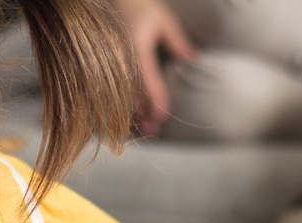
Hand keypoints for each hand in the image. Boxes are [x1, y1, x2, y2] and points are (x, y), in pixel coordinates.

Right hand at [108, 0, 196, 135]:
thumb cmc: (141, 7)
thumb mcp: (163, 20)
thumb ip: (177, 41)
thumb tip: (193, 59)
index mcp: (136, 45)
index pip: (147, 77)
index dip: (155, 98)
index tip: (161, 115)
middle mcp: (121, 57)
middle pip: (133, 91)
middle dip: (143, 112)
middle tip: (154, 130)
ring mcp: (113, 62)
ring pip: (123, 92)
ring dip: (135, 111)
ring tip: (147, 128)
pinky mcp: (108, 66)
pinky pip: (117, 88)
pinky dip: (126, 102)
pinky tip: (134, 114)